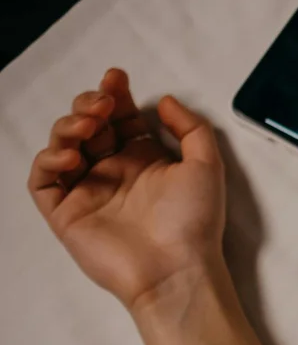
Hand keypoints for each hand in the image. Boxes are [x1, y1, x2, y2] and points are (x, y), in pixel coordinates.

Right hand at [27, 68, 226, 311]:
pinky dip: (48, 160)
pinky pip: (43, 181)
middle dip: (89, 104)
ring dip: (68, 126)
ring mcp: (88, 191)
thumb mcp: (206, 164)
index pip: (121, 117)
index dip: (114, 94)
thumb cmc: (195, 219)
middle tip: (101, 103)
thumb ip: (190, 127)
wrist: (177, 268)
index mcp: (144, 158)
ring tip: (87, 126)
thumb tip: (163, 100)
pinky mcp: (66, 214)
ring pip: (62, 146)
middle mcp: (114, 171)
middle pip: (88, 125)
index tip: (115, 76)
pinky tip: (70, 155)